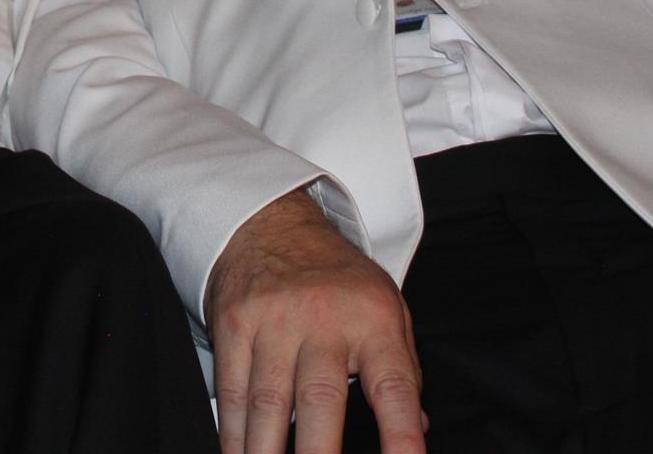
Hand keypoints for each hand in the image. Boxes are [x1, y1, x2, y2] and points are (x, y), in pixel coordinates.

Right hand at [206, 191, 425, 453]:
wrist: (270, 221)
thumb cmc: (336, 276)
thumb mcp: (386, 307)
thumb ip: (403, 370)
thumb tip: (419, 430)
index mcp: (373, 319)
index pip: (395, 388)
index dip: (403, 437)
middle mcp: (323, 320)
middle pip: (320, 402)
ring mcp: (273, 322)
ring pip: (268, 405)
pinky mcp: (233, 325)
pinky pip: (232, 393)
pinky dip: (233, 436)